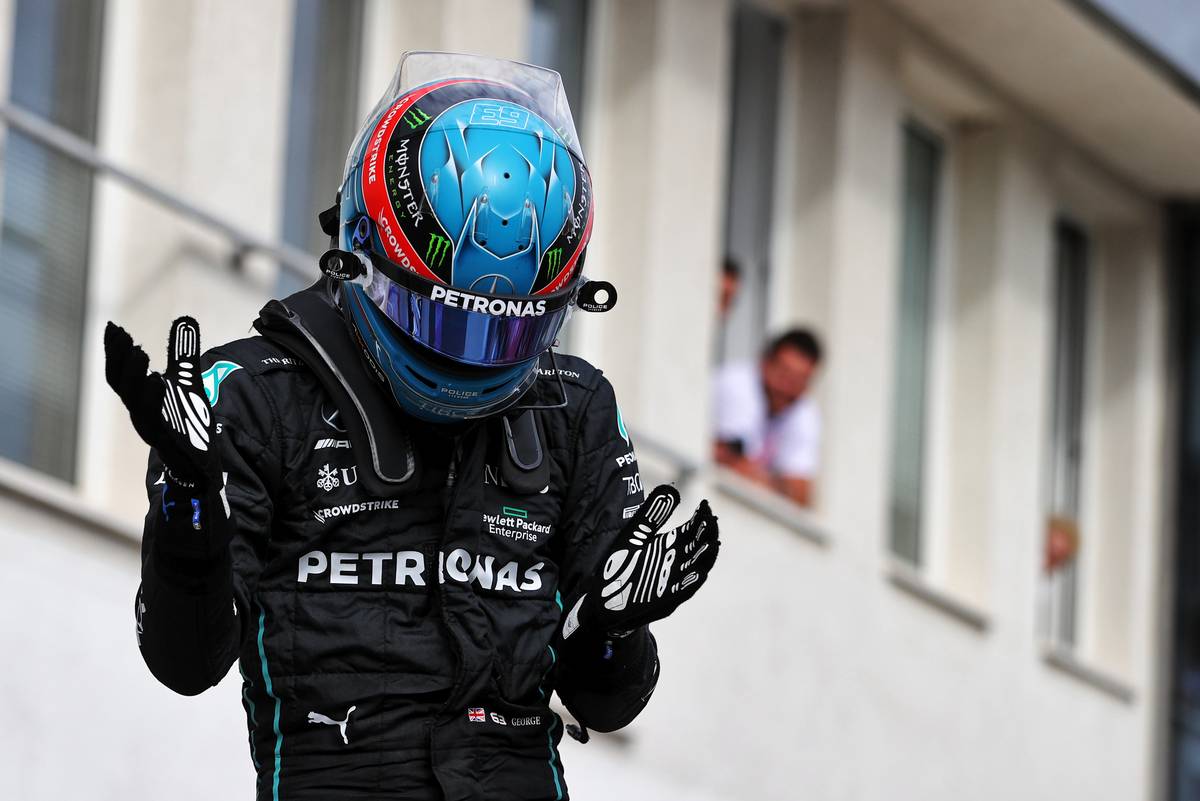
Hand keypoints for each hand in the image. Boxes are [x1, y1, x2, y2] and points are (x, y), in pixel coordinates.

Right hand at [105, 317, 218, 487]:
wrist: (199, 461)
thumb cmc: (186, 419)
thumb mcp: (188, 381)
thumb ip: (184, 353)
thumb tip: (185, 319)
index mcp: (139, 397)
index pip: (119, 371)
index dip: (114, 350)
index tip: (113, 326)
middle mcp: (138, 411)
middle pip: (120, 384)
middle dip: (119, 359)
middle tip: (123, 334)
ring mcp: (150, 427)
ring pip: (135, 401)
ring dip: (136, 376)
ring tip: (141, 352)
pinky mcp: (165, 440)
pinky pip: (155, 420)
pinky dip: (154, 400)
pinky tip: (159, 381)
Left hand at [561, 485, 719, 639]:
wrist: (602, 594)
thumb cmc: (620, 563)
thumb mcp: (636, 533)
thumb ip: (653, 513)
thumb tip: (671, 488)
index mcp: (669, 546)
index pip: (692, 530)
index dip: (701, 519)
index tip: (706, 505)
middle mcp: (675, 562)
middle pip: (698, 547)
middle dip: (707, 535)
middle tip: (712, 521)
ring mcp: (671, 580)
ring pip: (696, 568)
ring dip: (706, 558)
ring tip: (713, 544)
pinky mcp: (663, 598)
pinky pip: (682, 591)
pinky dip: (692, 583)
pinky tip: (699, 572)